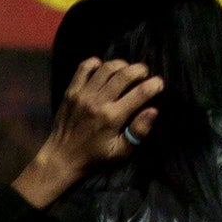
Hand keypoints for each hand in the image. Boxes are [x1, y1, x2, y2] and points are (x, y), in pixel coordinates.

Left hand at [12, 53, 162, 207]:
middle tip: (145, 74)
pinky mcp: (71, 91)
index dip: (154, 85)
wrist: (62, 158)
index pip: (139, 94)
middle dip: (140, 70)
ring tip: (127, 70)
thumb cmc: (95, 158)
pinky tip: (103, 69)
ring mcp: (83, 94)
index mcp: (112, 118)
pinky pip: (84, 67)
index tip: (159, 83)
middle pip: (124, 75)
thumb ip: (138, 132)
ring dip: (121, 65)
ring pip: (106, 68)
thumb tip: (153, 111)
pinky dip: (96, 63)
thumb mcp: (120, 153)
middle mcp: (98, 102)